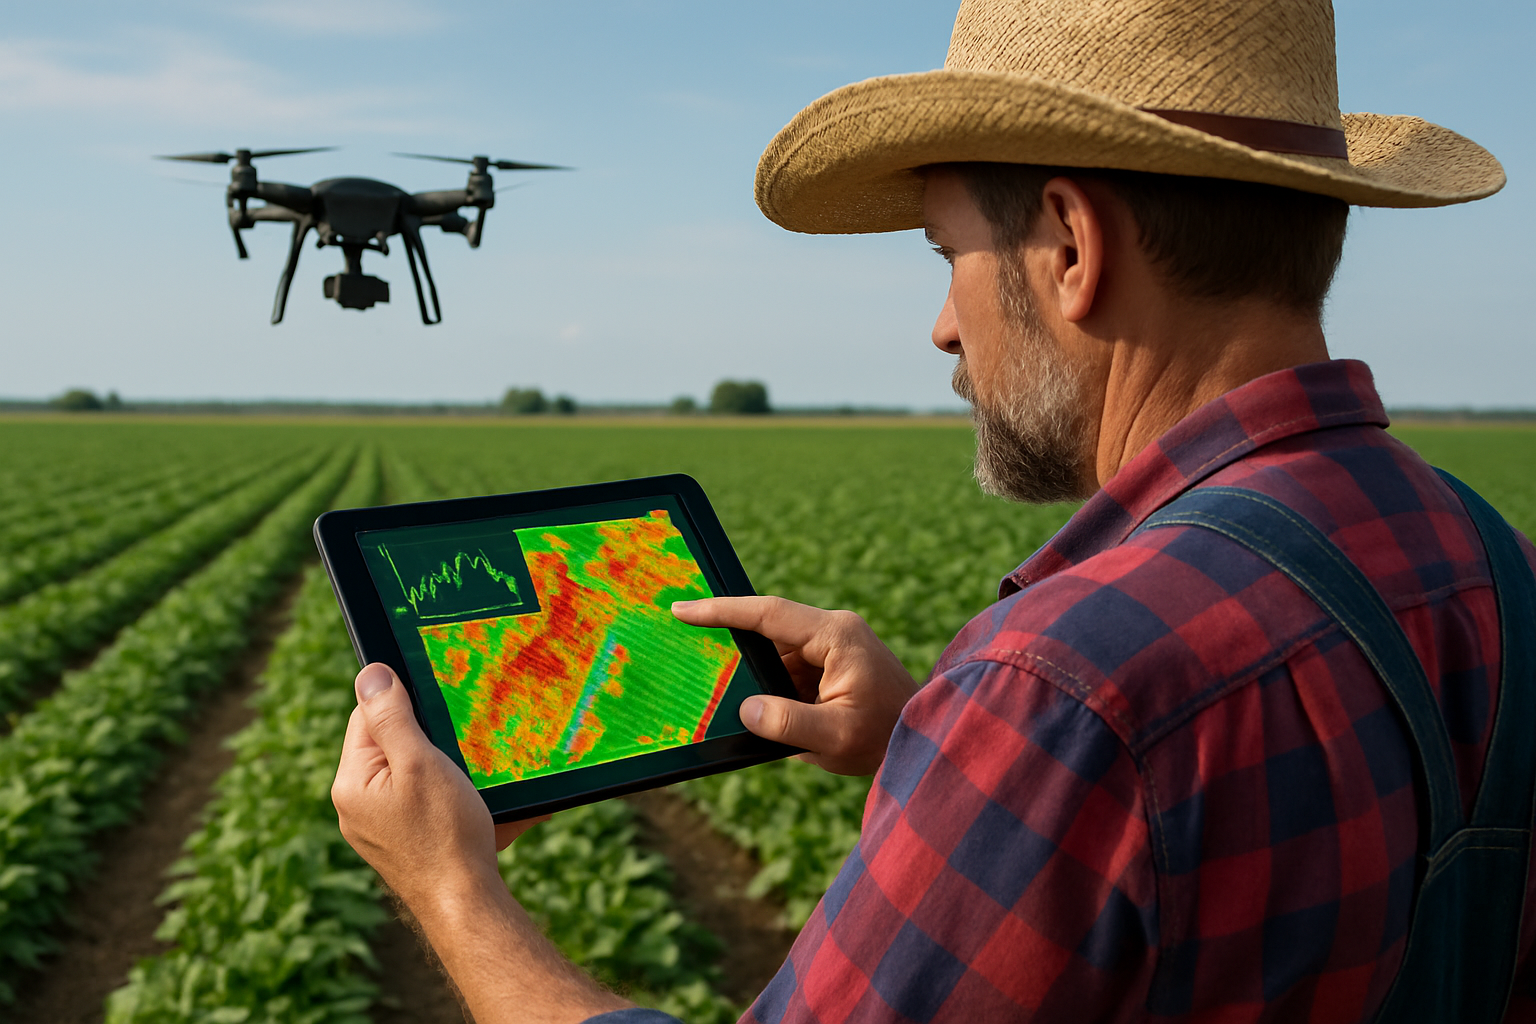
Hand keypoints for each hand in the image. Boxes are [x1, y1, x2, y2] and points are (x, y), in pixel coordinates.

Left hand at [331, 664, 542, 904]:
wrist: (465, 903)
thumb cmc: (444, 832)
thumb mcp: (420, 763)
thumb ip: (392, 717)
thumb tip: (370, 672)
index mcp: (351, 782)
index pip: (366, 717)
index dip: (403, 703)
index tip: (440, 702)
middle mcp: (356, 806)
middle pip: (389, 746)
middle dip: (427, 736)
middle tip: (462, 740)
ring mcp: (378, 828)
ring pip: (410, 773)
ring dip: (441, 765)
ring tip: (470, 773)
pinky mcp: (402, 842)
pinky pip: (421, 802)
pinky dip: (447, 793)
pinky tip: (474, 800)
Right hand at [672, 597, 918, 774]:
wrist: (926, 739)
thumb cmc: (886, 737)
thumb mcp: (835, 737)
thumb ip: (787, 724)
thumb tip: (746, 709)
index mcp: (836, 635)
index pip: (768, 613)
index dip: (723, 611)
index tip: (683, 610)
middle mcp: (834, 630)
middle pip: (768, 628)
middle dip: (730, 641)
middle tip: (686, 647)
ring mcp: (834, 644)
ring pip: (776, 650)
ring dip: (754, 673)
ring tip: (723, 691)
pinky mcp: (832, 662)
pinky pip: (789, 666)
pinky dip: (771, 685)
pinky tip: (758, 706)